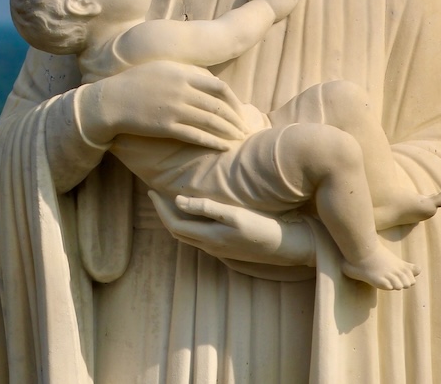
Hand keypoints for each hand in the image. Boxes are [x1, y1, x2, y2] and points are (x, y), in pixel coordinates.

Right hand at [79, 60, 250, 150]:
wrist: (111, 100)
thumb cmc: (134, 82)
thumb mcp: (161, 68)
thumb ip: (185, 72)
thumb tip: (207, 79)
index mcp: (182, 73)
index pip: (219, 87)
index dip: (233, 100)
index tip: (239, 110)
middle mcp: (181, 90)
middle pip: (218, 106)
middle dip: (235, 119)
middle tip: (245, 129)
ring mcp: (174, 109)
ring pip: (210, 121)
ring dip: (228, 132)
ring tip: (238, 139)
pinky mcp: (166, 127)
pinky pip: (196, 135)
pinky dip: (212, 142)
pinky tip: (223, 147)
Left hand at [149, 191, 314, 266]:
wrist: (288, 247)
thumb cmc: (263, 228)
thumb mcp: (235, 215)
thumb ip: (206, 207)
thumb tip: (179, 200)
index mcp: (209, 238)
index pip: (173, 224)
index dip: (160, 208)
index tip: (151, 191)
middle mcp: (210, 247)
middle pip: (177, 232)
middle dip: (163, 213)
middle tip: (155, 194)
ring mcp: (219, 249)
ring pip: (188, 235)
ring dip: (175, 219)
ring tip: (169, 201)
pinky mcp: (228, 248)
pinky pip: (199, 236)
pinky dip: (189, 224)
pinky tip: (193, 213)